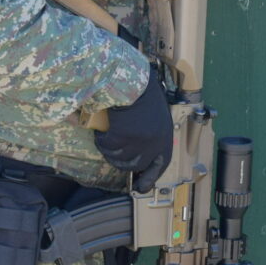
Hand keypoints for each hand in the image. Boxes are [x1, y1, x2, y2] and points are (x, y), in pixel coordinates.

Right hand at [94, 68, 173, 192]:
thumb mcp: (154, 116)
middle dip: (119, 161)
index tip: (140, 186)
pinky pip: (107, 145)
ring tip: (104, 136)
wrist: (133, 78)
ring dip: (107, 148)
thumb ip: (150, 134)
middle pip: (133, 164)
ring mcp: (140, 140)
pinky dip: (100, 139)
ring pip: (117, 156)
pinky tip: (100, 129)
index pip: (159, 165)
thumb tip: (140, 158)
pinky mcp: (124, 135)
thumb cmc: (142, 92)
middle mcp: (155, 143)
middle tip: (110, 149)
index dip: (150, 177)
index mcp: (165, 138)